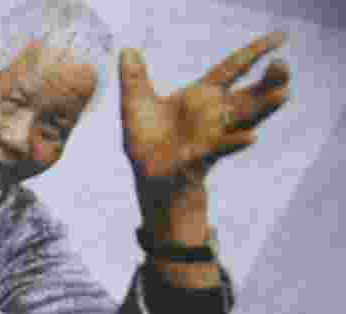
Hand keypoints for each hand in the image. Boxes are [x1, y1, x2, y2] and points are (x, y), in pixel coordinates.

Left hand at [120, 33, 289, 245]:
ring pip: (245, 119)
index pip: (232, 68)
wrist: (148, 178)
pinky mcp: (202, 157)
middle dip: (268, 81)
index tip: (281, 37)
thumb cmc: (147, 142)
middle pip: (249, 94)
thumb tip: (127, 50)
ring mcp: (213, 135)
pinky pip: (222, 148)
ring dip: (263, 107)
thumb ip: (134, 79)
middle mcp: (215, 114)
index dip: (255, 51)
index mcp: (202, 96)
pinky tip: (251, 137)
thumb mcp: (136, 106)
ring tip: (283, 94)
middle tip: (283, 66)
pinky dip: (235, 142)